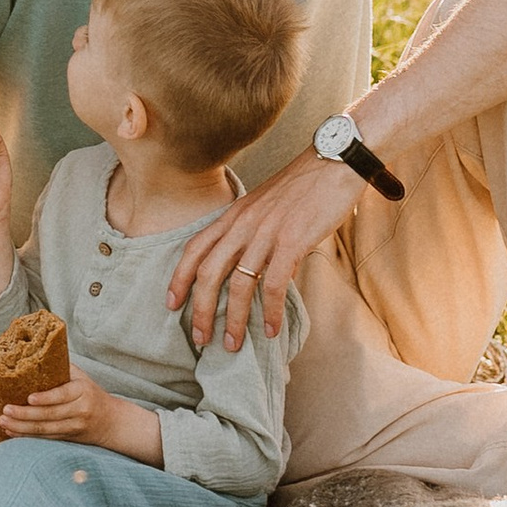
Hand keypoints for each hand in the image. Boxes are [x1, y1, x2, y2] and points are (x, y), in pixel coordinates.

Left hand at [0, 376, 161, 463]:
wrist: (111, 421)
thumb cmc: (91, 393)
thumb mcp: (82, 377)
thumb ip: (63, 368)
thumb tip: (35, 353)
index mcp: (82, 392)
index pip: (62, 395)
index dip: (45, 398)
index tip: (29, 397)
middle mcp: (79, 411)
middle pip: (49, 415)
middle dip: (25, 414)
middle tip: (5, 410)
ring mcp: (73, 427)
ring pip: (45, 430)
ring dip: (22, 427)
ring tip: (3, 421)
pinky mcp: (67, 438)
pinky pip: (45, 438)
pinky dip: (27, 436)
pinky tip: (12, 431)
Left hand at [163, 151, 359, 351]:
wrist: (335, 162)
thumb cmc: (306, 186)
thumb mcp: (268, 205)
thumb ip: (256, 233)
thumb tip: (263, 272)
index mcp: (235, 214)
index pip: (195, 247)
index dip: (180, 277)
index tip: (171, 303)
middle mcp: (244, 224)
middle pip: (209, 272)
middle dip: (201, 310)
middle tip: (200, 338)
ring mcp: (266, 232)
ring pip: (239, 285)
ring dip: (234, 320)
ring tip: (233, 345)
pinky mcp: (291, 241)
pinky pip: (274, 285)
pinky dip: (271, 312)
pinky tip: (273, 330)